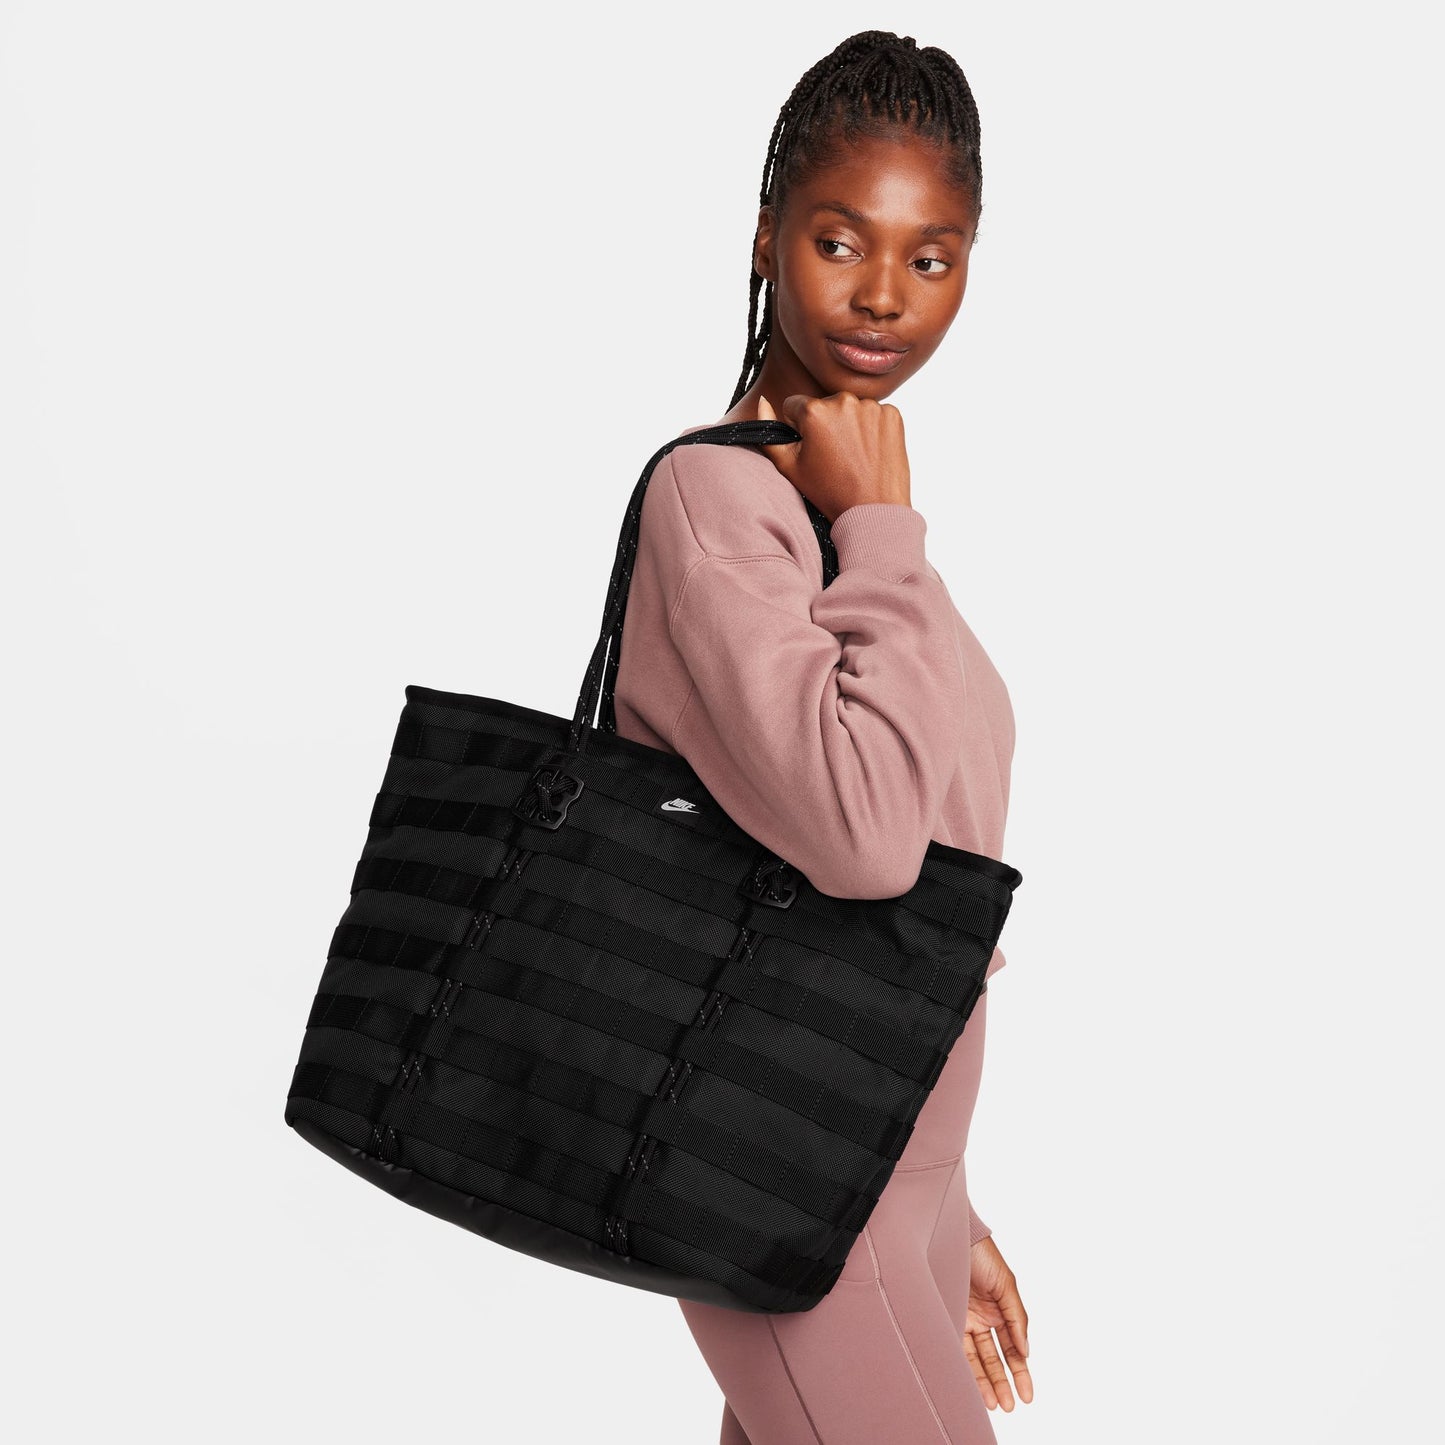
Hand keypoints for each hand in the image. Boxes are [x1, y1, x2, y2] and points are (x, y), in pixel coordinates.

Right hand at [755, 391, 910, 522]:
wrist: (874, 510)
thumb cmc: (830, 493)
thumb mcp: (789, 467)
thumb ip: (767, 432)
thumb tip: (762, 402)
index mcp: (814, 411)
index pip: (795, 405)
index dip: (799, 429)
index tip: (812, 449)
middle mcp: (844, 400)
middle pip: (824, 405)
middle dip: (825, 425)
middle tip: (834, 457)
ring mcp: (871, 406)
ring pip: (850, 409)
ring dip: (849, 425)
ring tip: (853, 456)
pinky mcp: (892, 414)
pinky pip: (874, 414)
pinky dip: (872, 428)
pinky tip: (870, 451)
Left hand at [963, 1236, 1032, 1410]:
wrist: (949, 1235)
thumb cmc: (980, 1255)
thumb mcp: (1006, 1284)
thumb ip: (1016, 1318)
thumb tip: (1026, 1351)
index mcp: (999, 1311)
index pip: (1013, 1349)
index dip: (1021, 1372)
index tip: (1027, 1396)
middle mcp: (981, 1319)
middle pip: (994, 1359)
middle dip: (1002, 1383)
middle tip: (1009, 1406)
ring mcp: (962, 1320)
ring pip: (975, 1359)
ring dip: (984, 1382)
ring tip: (993, 1404)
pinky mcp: (944, 1319)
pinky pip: (955, 1349)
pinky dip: (964, 1368)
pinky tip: (971, 1386)